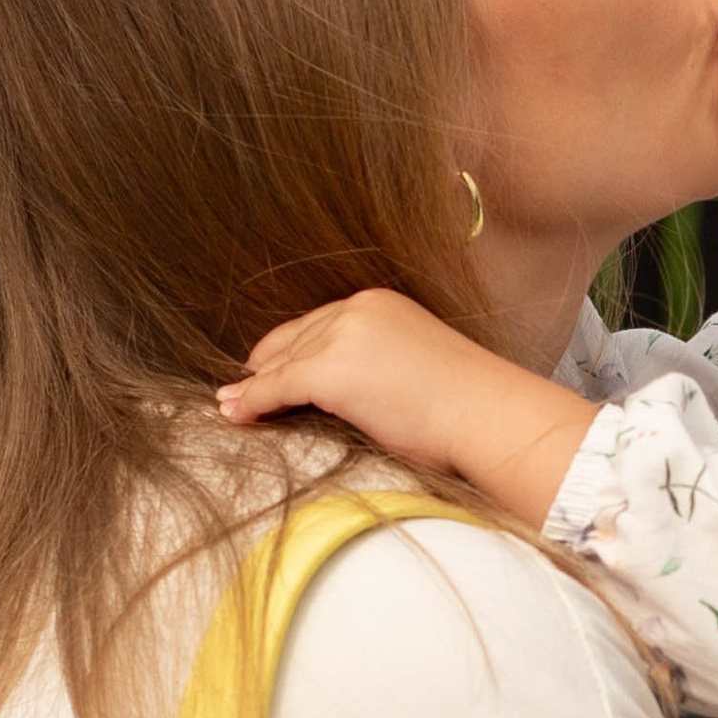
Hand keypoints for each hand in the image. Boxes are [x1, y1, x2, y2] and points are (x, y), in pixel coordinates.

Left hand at [219, 287, 603, 524]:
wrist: (487, 415)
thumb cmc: (467, 406)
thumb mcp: (418, 367)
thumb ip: (378, 366)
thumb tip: (353, 392)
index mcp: (381, 303)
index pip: (319, 323)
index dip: (288, 350)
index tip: (267, 370)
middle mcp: (358, 308)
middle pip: (294, 339)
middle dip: (266, 367)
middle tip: (240, 391)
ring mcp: (342, 335)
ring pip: (282, 363)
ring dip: (253, 388)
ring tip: (230, 406)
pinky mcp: (330, 370)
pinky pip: (275, 386)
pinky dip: (251, 402)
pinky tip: (236, 414)